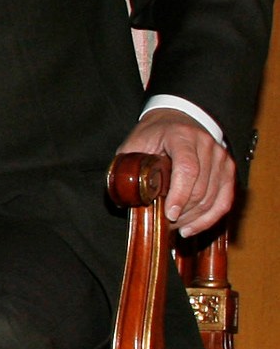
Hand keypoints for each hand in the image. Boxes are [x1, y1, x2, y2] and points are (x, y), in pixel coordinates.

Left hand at [117, 108, 235, 236]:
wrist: (176, 120)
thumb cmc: (152, 135)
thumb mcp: (134, 145)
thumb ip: (127, 167)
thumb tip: (122, 198)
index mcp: (181, 137)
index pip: (188, 169)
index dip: (180, 195)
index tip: (169, 214)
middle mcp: (207, 145)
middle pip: (201, 188)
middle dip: (184, 212)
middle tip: (164, 225)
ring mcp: (221, 157)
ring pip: (214, 197)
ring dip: (194, 218)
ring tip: (174, 228)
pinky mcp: (228, 169)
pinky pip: (225, 200)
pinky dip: (209, 218)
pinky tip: (191, 228)